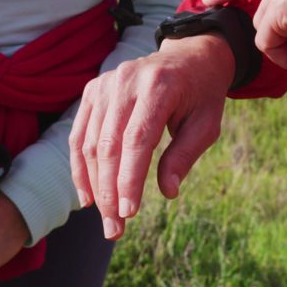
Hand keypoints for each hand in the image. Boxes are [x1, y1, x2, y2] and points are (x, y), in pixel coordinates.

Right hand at [69, 34, 232, 239]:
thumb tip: (168, 192)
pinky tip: (88, 197)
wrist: (189, 56)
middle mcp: (126, 80)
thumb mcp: (207, 123)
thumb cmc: (202, 94)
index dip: (129, 178)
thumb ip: (185, 154)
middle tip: (115, 230)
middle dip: (109, 192)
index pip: (137, 139)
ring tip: (107, 220)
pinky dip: (80, 168)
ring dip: (95, 187)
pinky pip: (79, 134)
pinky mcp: (93, 90)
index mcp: (159, 85)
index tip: (129, 213)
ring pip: (89, 143)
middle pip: (108, 145)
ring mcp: (105, 83)